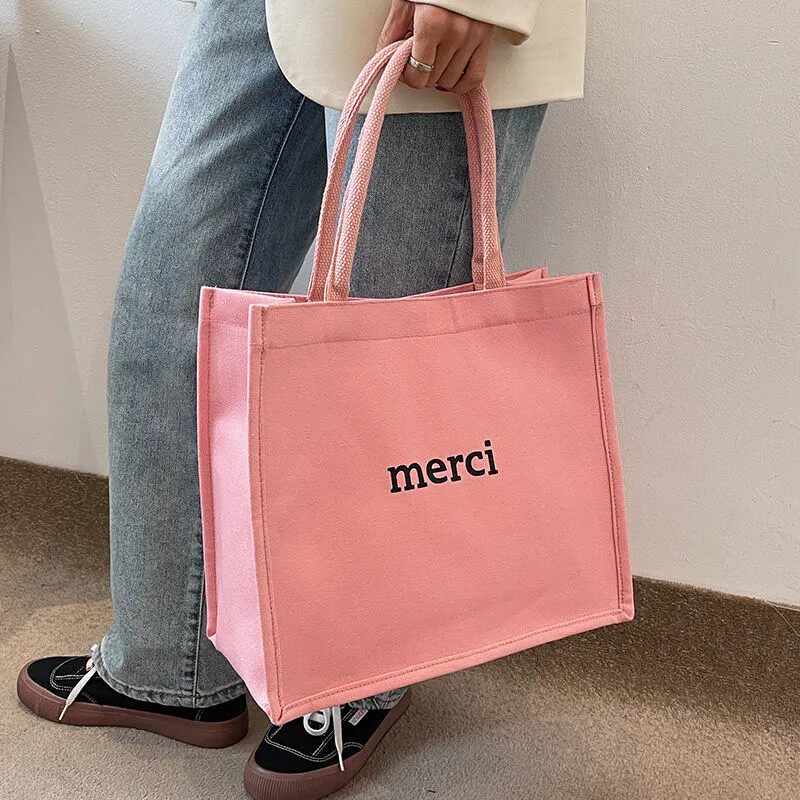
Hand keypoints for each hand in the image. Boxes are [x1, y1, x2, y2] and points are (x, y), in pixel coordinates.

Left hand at [376, 1, 494, 94]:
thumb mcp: (405, 1)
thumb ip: (393, 32)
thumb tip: (385, 57)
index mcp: (432, 23)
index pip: (418, 74)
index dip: (407, 77)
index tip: (404, 71)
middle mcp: (455, 32)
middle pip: (433, 79)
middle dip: (421, 74)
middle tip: (417, 62)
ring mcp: (472, 36)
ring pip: (451, 81)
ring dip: (439, 78)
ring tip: (433, 63)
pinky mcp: (485, 38)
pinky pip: (475, 76)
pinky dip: (462, 84)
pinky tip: (451, 79)